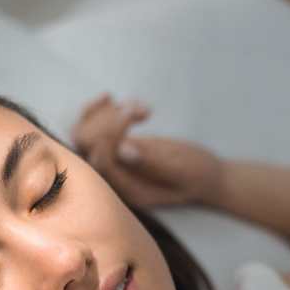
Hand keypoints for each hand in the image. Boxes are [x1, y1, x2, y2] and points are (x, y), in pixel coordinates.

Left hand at [70, 94, 225, 207]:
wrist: (206, 177)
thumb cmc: (198, 175)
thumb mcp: (182, 168)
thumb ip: (154, 161)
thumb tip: (122, 149)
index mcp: (127, 190)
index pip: (100, 162)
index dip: (109, 134)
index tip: (132, 115)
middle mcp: (113, 178)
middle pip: (84, 148)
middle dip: (106, 121)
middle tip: (135, 110)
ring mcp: (111, 163)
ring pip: (83, 134)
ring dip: (105, 112)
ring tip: (138, 107)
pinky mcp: (114, 148)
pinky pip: (91, 128)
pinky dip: (100, 109)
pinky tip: (116, 99)